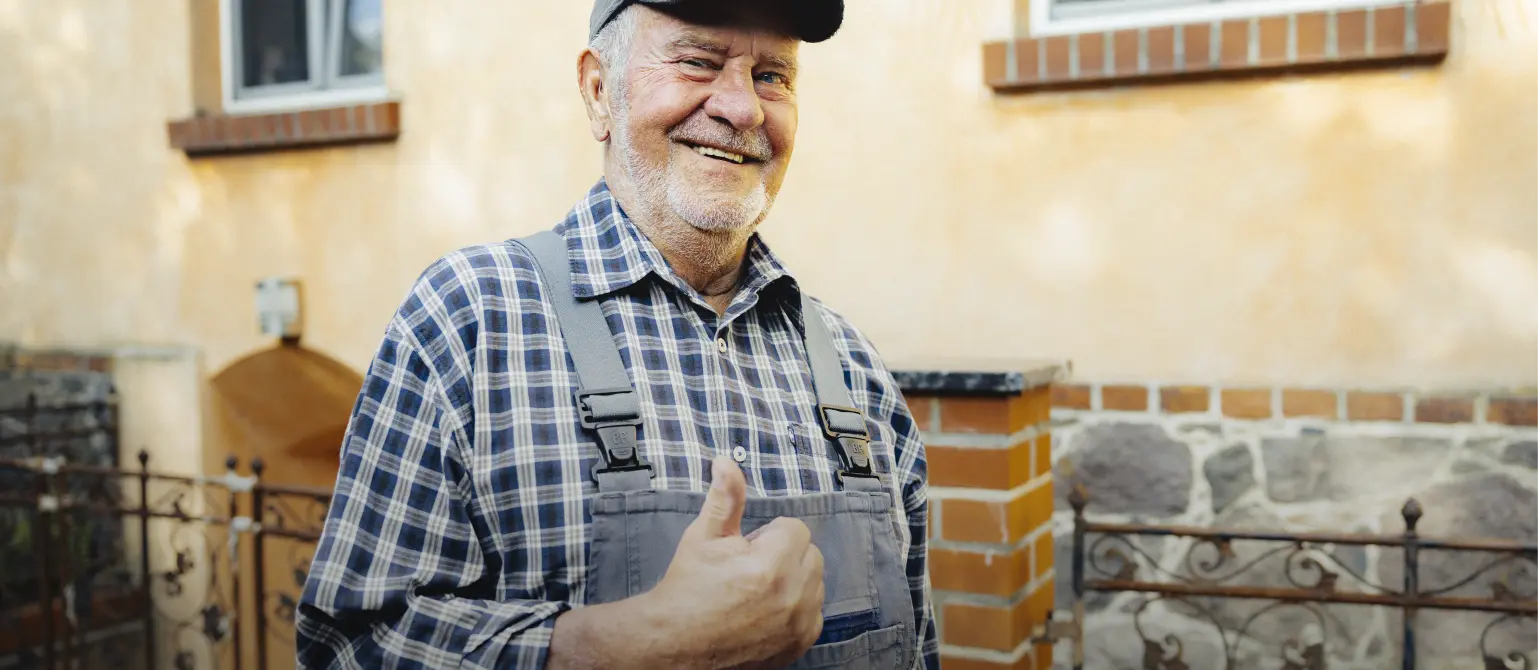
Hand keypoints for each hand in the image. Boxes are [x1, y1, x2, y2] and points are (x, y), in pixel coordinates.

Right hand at [647, 455, 824, 668]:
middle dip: (785, 554)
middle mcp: (793, 596)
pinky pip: (815, 612)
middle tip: (750, 569)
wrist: (675, 643)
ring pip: (815, 583)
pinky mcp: (800, 643)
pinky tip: (766, 611)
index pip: (796, 529)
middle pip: (810, 554)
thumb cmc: (687, 588)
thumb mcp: (703, 537)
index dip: (768, 535)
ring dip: (794, 580)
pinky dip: (797, 609)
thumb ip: (725, 498)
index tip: (747, 550)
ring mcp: (799, 624)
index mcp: (771, 565)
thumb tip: (726, 461)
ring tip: (757, 591)